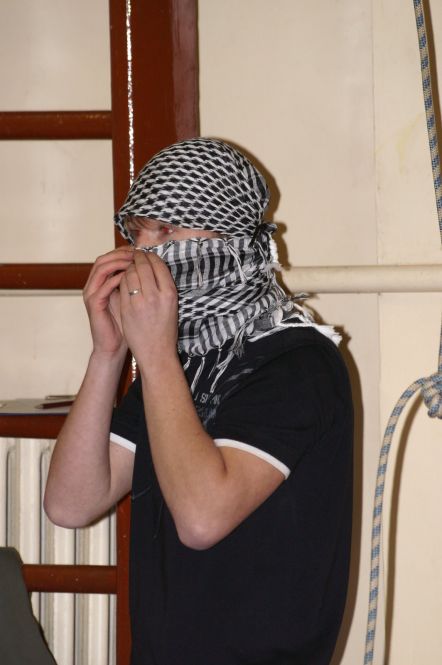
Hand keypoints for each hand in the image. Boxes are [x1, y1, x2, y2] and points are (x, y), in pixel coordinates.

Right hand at [83, 247, 133, 355]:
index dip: (123, 251)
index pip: (109, 258)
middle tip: (137, 252)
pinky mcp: (93, 304)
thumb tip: (150, 267)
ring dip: (118, 262)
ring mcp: (91, 294)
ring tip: (134, 261)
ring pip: (101, 269)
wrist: (114, 346)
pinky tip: (130, 277)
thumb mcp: (131, 299)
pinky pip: (103, 286)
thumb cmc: (124, 324)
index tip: (140, 250)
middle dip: (120, 253)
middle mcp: (93, 285)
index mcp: (101, 282)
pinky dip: (116, 279)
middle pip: (103, 259)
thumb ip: (134, 283)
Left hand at [120, 251, 177, 367]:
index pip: (158, 264)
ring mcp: (140, 302)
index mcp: (170, 293)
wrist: (156, 353)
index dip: (150, 256)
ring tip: (128, 268)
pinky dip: (121, 280)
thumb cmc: (165, 329)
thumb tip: (153, 265)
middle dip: (137, 258)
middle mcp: (156, 295)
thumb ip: (163, 286)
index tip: (146, 255)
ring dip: (128, 268)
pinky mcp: (127, 308)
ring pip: (130, 273)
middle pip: (143, 265)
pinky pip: (122, 285)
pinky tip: (123, 281)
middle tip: (134, 256)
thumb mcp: (171, 305)